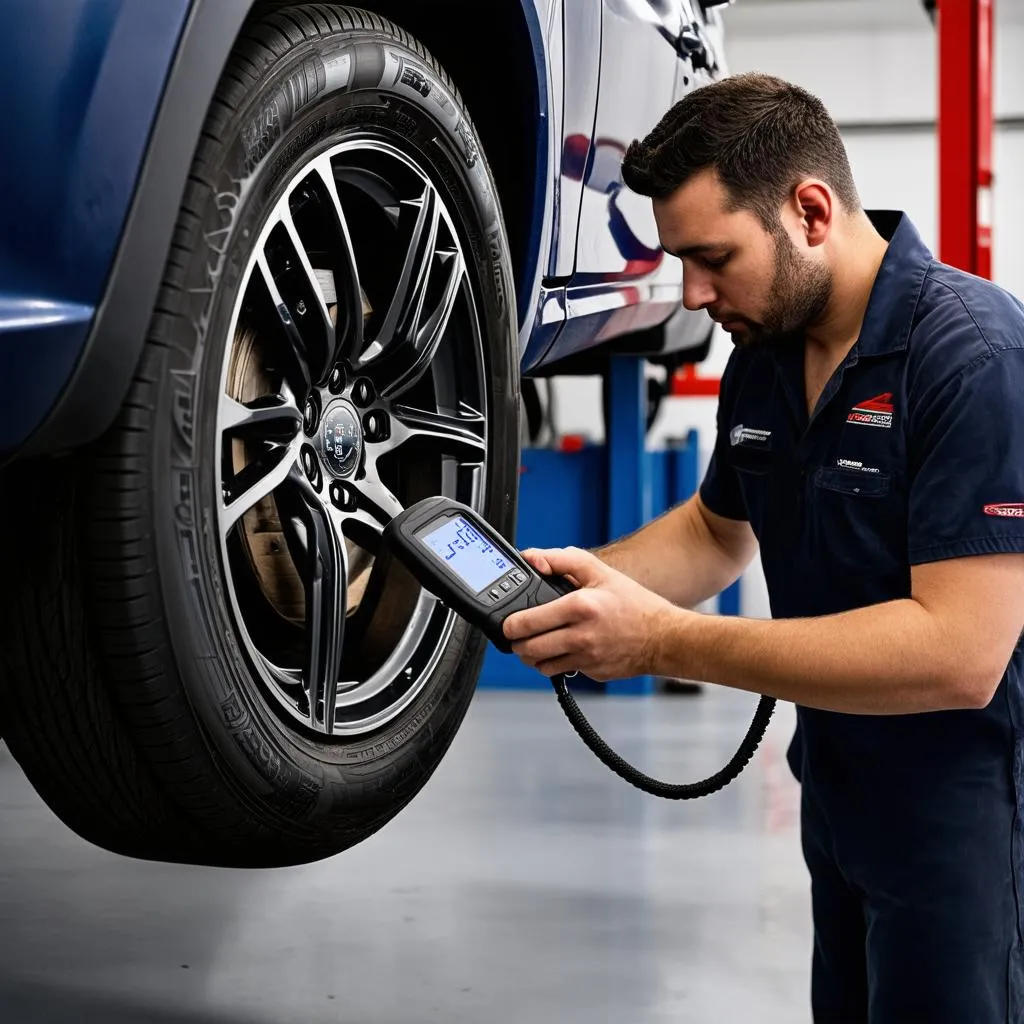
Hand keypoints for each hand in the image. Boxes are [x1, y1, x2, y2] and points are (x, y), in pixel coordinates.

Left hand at [502, 546, 680, 681]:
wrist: (663, 637)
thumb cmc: (633, 604)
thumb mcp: (599, 571)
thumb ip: (561, 560)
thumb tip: (532, 558)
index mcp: (579, 607)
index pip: (529, 622)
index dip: (510, 625)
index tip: (507, 624)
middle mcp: (581, 635)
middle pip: (529, 649)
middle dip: (516, 644)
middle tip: (517, 636)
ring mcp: (586, 658)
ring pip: (541, 666)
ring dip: (532, 657)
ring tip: (536, 644)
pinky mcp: (591, 673)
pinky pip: (562, 671)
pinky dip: (556, 663)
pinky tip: (562, 650)